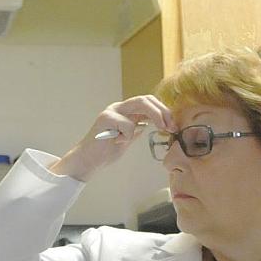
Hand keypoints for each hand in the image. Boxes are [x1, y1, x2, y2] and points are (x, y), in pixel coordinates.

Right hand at [53, 95, 174, 181]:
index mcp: (125, 111)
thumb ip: (138, 128)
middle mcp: (118, 108)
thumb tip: (159, 123)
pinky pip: (127, 124)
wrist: (87, 161)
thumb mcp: (128, 138)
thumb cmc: (106, 151)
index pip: (148, 102)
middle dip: (163, 111)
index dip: (163, 111)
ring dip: (155, 116)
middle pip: (146, 99)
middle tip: (171, 126)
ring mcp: (111, 111)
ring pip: (140, 104)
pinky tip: (118, 142)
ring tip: (160, 128)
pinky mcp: (105, 119)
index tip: (172, 126)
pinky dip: (129, 135)